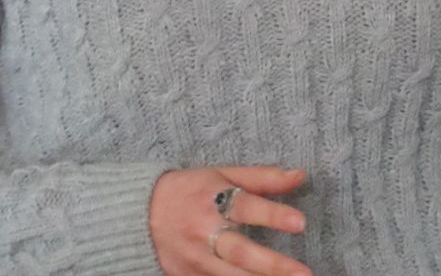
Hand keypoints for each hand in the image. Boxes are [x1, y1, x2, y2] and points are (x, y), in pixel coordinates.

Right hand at [148, 165, 312, 275]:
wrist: (137, 214)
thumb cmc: (189, 190)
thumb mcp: (223, 174)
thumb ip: (263, 178)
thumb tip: (300, 175)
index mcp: (214, 199)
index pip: (247, 207)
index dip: (273, 215)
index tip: (300, 223)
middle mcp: (204, 232)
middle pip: (240, 252)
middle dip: (272, 265)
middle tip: (303, 273)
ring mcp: (194, 259)